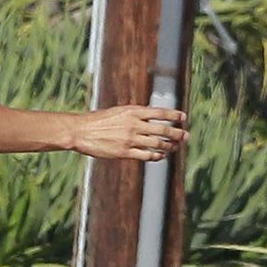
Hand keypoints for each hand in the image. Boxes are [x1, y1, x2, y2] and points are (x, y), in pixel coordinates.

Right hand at [72, 105, 187, 159]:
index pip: (159, 112)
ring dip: (169, 146)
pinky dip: (157, 156)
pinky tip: (161, 155)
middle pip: (162, 129)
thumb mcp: (118, 111)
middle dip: (177, 133)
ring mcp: (130, 139)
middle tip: (186, 136)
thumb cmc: (98, 120)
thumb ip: (134, 114)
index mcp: (132, 111)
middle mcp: (133, 124)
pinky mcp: (124, 152)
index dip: (173, 114)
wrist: (81, 130)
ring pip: (157, 144)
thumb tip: (151, 117)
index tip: (184, 117)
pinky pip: (146, 155)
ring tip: (175, 147)